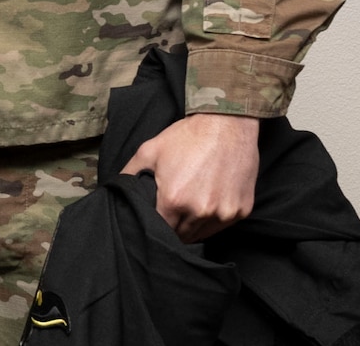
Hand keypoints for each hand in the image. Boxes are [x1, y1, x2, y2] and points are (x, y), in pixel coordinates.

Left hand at [120, 113, 259, 242]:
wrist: (227, 123)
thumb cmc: (187, 136)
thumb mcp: (150, 150)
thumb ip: (130, 174)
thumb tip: (116, 191)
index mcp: (174, 200)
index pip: (161, 230)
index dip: (157, 226)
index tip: (159, 217)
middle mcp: (200, 211)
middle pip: (183, 236)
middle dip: (176, 226)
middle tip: (175, 209)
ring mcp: (224, 213)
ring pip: (203, 234)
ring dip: (196, 225)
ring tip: (193, 203)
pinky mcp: (242, 210)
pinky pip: (224, 224)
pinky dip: (216, 217)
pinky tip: (212, 198)